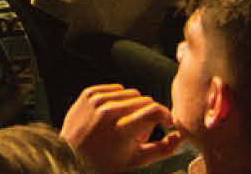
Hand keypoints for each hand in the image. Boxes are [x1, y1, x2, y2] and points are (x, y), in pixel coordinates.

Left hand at [60, 83, 183, 173]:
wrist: (70, 154)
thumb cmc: (104, 162)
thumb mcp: (136, 161)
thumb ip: (162, 149)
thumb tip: (180, 137)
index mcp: (122, 129)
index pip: (154, 110)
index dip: (165, 115)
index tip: (167, 122)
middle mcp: (109, 112)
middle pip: (145, 101)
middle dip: (148, 115)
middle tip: (137, 133)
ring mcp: (98, 100)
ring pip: (133, 94)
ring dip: (134, 107)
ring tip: (123, 125)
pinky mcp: (90, 93)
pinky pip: (117, 89)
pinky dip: (119, 100)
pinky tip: (113, 116)